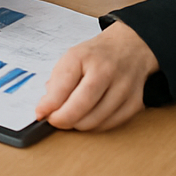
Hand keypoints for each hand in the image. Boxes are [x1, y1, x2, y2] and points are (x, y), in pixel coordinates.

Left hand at [34, 21, 158, 130]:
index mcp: (83, 57)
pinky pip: (112, 124)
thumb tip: (46, 108)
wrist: (128, 48)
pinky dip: (96, 127)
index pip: (63, 85)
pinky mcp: (134, 102)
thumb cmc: (95, 55)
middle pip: (82, 104)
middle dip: (64, 119)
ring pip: (97, 119)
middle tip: (55, 121)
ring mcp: (123, 87)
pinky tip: (89, 119)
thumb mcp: (70, 59)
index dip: (50, 104)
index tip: (41, 113)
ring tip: (72, 118)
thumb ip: (57, 82)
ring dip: (79, 125)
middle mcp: (106, 71)